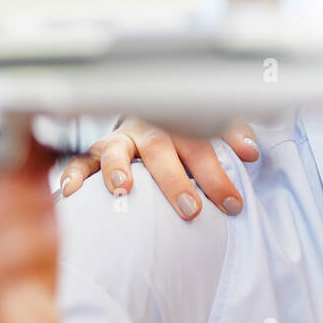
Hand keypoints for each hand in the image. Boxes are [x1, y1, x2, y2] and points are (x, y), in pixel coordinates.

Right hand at [58, 116, 255, 219]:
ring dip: (117, 169)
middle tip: (192, 210)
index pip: (201, 148)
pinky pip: (78, 162)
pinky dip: (72, 174)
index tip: (233, 205)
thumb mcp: (208, 130)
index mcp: (178, 126)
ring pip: (114, 150)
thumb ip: (231, 136)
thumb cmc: (179, 132)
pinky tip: (70, 191)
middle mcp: (146, 132)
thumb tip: (252, 152)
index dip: (217, 176)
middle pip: (160, 150)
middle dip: (174, 180)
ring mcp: (117, 142)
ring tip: (123, 191)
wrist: (141, 113)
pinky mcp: (93, 154)